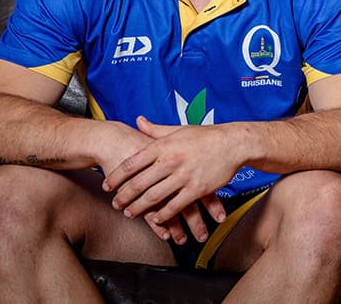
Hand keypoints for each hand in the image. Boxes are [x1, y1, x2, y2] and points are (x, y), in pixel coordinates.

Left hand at [102, 116, 230, 231]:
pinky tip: (156, 220)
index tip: (107, 185)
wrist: (233, 143)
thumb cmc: (205, 136)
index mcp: (164, 145)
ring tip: (129, 213)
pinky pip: (175, 206)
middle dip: (123, 196)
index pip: (132, 163)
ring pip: (154, 197)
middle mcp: (171, 160)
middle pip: (139, 183)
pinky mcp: (197, 189)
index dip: (116, 176)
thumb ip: (156, 129)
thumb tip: (138, 120)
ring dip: (139, 208)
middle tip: (115, 204)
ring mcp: (184, 176)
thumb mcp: (179, 129)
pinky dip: (163, 215)